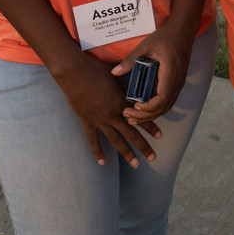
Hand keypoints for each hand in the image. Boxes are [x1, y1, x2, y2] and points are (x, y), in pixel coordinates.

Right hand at [57, 51, 161, 166]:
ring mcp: (99, 119)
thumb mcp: (115, 77)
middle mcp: (112, 114)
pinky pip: (93, 140)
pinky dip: (98, 151)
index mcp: (120, 101)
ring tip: (136, 164)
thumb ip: (125, 86)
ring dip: (126, 153)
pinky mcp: (87, 121)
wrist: (74, 72)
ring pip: (115, 140)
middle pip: (130, 133)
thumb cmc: (95, 69)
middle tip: (153, 158)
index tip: (159, 136)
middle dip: (143, 146)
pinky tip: (102, 163)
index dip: (150, 127)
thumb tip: (136, 89)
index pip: (140, 117)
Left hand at [112, 23, 192, 123]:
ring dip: (151, 114)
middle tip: (128, 115)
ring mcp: (178, 83)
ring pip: (166, 106)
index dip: (149, 107)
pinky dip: (156, 108)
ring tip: (134, 117)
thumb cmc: (166, 36)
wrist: (182, 31)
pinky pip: (168, 100)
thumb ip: (131, 60)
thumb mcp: (146, 45)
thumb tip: (114, 72)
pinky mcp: (177, 82)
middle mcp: (177, 81)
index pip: (162, 98)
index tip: (135, 107)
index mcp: (170, 72)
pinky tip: (145, 108)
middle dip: (145, 116)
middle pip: (163, 107)